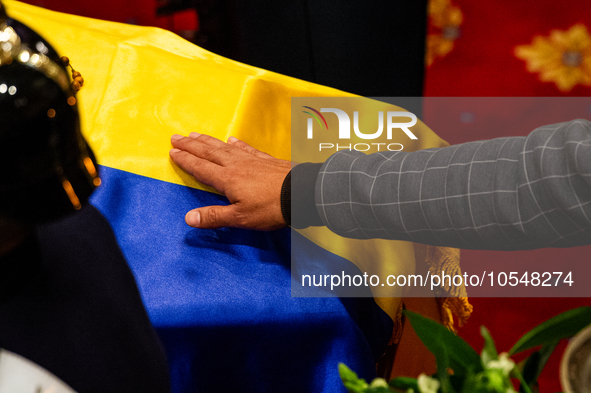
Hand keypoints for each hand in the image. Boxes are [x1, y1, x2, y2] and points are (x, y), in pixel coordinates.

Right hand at [169, 133, 290, 229]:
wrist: (301, 192)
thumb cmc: (271, 208)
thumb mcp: (240, 218)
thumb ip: (214, 217)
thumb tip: (188, 218)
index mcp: (226, 179)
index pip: (200, 168)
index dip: (185, 160)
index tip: (172, 151)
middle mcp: (235, 165)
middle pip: (208, 152)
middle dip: (191, 145)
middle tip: (176, 137)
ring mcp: (251, 160)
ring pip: (224, 147)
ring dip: (208, 141)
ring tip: (195, 135)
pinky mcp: (265, 159)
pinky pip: (245, 148)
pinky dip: (235, 143)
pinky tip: (232, 139)